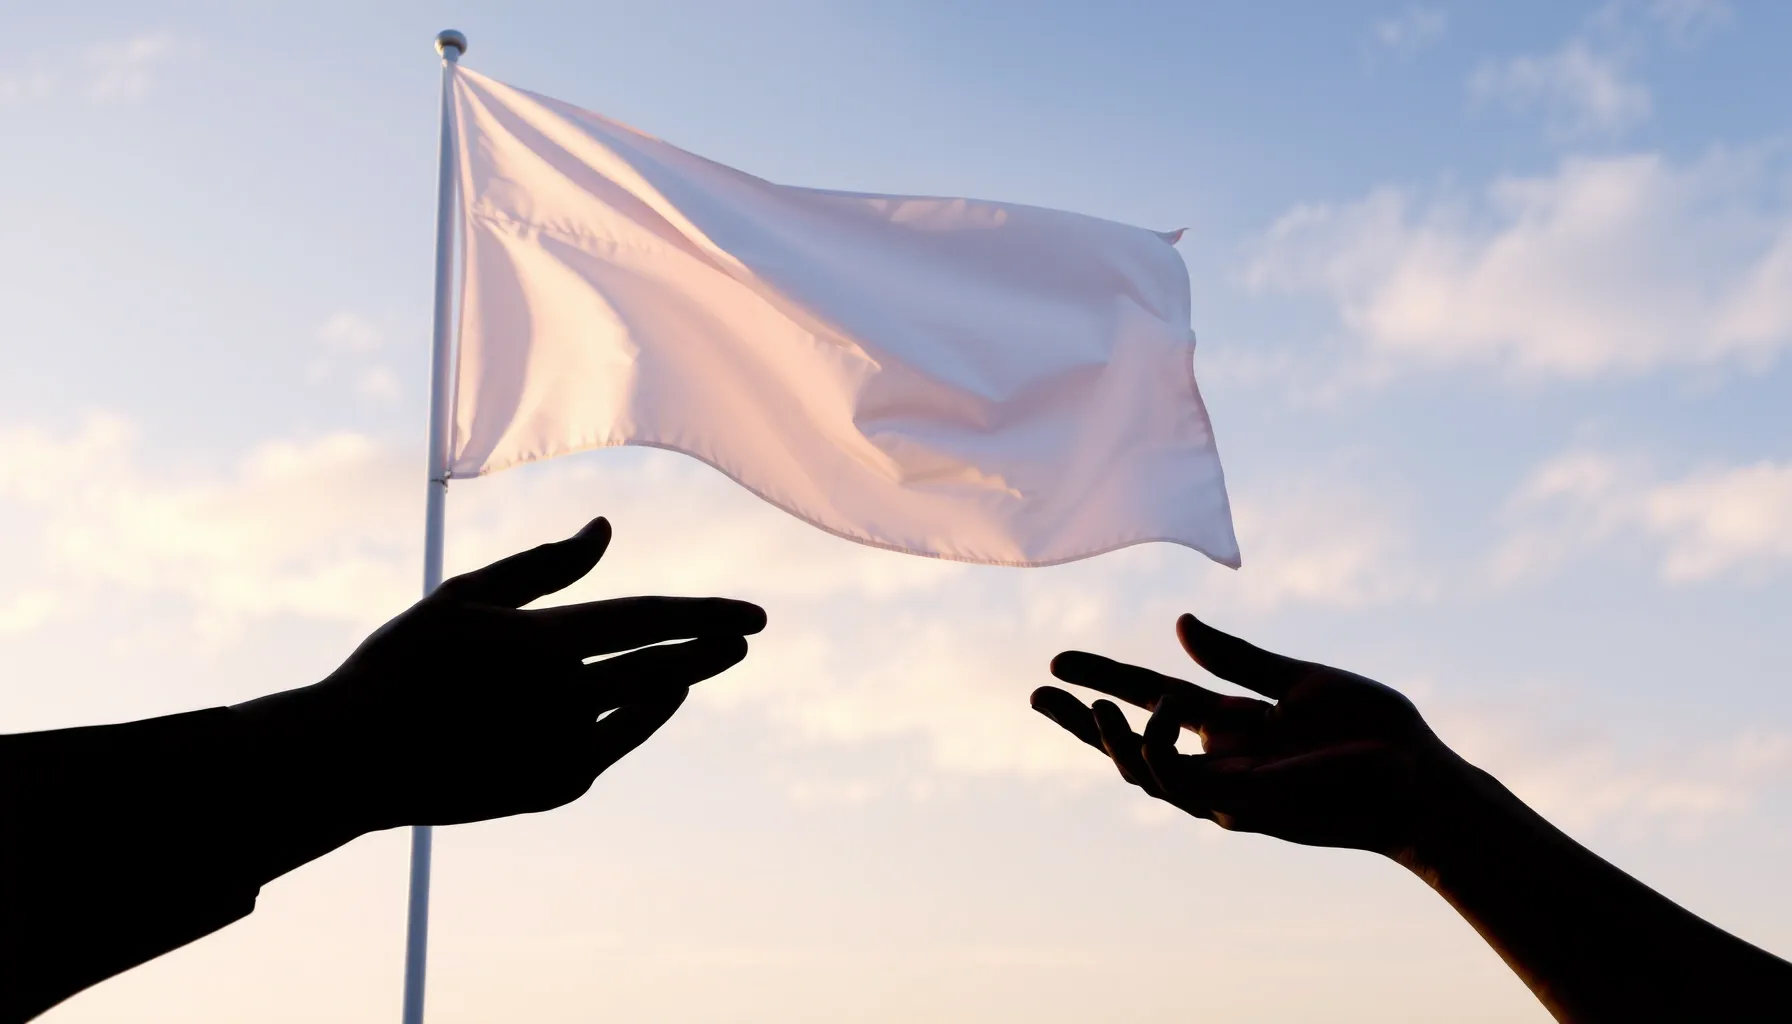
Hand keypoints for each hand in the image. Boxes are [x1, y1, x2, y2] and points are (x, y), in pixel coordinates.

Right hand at [234, 517, 765, 845]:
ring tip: (708, 658)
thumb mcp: (465, 598)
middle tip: (748, 635)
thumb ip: (543, 566)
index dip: (707, 614)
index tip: (754, 614)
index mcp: (541, 644)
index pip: (650, 622)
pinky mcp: (556, 789)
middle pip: (665, 667)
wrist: (352, 760)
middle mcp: (562, 701)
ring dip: (682, 679)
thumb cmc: (402, 664)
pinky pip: (614, 742)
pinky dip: (638, 715)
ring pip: (644, 706)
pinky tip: (653, 695)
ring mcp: (562, 751)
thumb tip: (605, 530)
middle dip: (711, 649)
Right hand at [1030, 613, 1459, 857]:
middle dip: (1079, 723)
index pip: (1149, 696)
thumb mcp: (1299, 683)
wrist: (1423, 782)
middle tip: (1033, 694)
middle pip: (1130, 743)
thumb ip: (1236, 658)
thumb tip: (1178, 622)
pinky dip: (1162, 754)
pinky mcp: (1243, 809)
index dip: (1104, 675)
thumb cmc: (1374, 734)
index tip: (1057, 659)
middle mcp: (1219, 760)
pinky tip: (1154, 715)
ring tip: (1093, 705)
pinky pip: (1185, 785)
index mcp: (1230, 724)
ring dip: (1113, 741)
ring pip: (1146, 772)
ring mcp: (1227, 789)